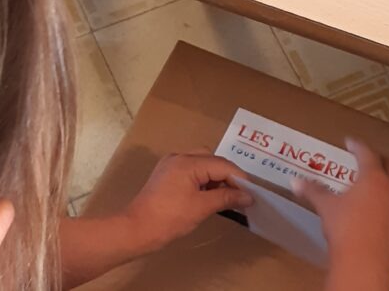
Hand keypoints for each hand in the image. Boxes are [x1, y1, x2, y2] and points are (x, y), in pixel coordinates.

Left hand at [122, 150, 253, 252]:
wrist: (136, 230)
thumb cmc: (169, 219)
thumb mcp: (201, 208)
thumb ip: (227, 198)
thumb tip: (248, 196)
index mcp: (188, 162)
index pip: (222, 165)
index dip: (239, 179)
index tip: (252, 194)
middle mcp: (179, 157)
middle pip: (213, 160)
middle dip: (228, 176)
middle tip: (240, 195)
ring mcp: (171, 165)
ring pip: (202, 164)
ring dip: (216, 178)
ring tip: (226, 197)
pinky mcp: (167, 175)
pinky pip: (192, 171)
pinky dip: (203, 180)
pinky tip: (209, 196)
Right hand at [293, 138, 388, 288]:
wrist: (365, 262)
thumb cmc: (344, 230)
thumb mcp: (326, 207)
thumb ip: (313, 191)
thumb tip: (295, 181)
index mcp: (372, 178)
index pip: (366, 154)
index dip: (357, 146)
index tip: (351, 143)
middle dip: (382, 160)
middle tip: (373, 161)